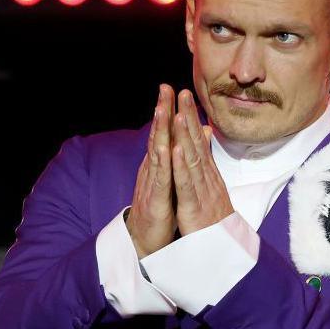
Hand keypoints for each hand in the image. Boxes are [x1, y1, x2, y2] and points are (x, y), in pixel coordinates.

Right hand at [126, 84, 176, 257]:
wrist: (146, 241)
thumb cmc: (160, 209)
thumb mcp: (170, 181)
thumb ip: (175, 159)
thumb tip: (183, 140)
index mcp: (159, 164)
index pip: (164, 132)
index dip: (167, 110)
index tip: (171, 88)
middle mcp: (153, 169)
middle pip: (158, 136)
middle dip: (161, 111)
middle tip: (164, 88)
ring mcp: (153, 183)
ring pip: (157, 153)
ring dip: (160, 131)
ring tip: (162, 109)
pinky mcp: (155, 200)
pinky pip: (161, 180)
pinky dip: (165, 164)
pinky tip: (168, 149)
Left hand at [172, 89, 233, 234]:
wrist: (223, 254)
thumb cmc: (215, 223)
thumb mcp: (211, 193)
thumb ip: (208, 170)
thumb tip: (208, 150)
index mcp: (207, 176)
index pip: (198, 142)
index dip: (191, 118)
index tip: (184, 96)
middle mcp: (207, 179)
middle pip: (196, 144)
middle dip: (188, 117)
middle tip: (183, 92)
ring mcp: (202, 192)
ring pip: (192, 159)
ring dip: (185, 136)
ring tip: (178, 113)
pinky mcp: (194, 208)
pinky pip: (187, 185)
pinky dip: (181, 167)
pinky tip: (176, 150)